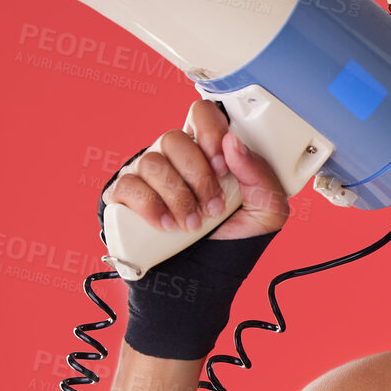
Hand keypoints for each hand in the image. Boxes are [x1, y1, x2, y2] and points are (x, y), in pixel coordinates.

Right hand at [102, 98, 290, 240]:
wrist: (204, 277)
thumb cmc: (234, 238)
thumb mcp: (266, 210)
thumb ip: (260, 174)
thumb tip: (233, 143)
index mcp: (207, 150)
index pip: (201, 113)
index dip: (210, 133)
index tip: (223, 167)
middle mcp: (174, 156)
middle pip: (174, 138)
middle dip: (198, 178)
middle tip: (213, 208)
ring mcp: (146, 173)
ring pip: (152, 162)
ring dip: (178, 198)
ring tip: (192, 225)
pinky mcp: (123, 195)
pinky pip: (128, 186)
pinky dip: (151, 207)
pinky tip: (166, 226)